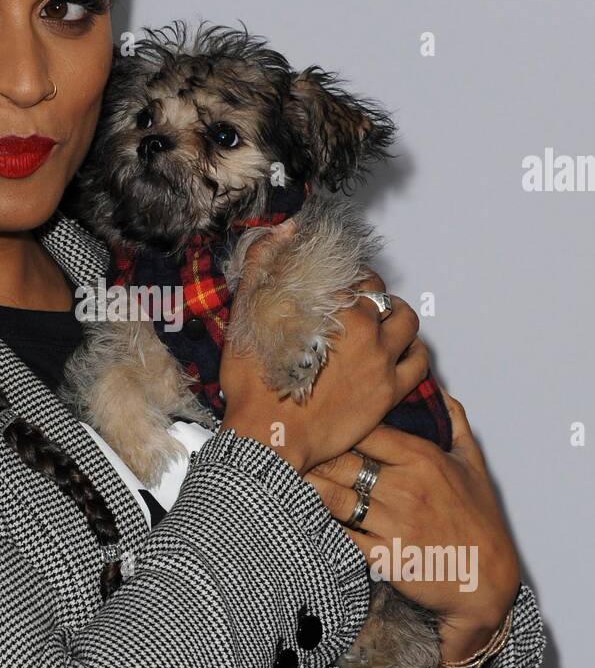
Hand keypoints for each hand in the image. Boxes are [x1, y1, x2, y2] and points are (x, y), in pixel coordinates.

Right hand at [219, 237, 429, 474]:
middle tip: (354, 306)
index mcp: (333, 304)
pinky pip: (419, 363)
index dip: (344, 276)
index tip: (336, 287)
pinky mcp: (389, 392)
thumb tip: (286, 230)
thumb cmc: (254, 383)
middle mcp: (365, 327)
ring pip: (406, 322)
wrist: (268, 437)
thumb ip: (264, 265)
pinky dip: (413, 352)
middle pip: (380, 293)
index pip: (351, 273)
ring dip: (396, 316)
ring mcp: (381, 360)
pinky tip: (398, 353)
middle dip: (369, 294)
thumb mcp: (247, 315)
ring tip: (381, 323)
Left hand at [303, 387, 520, 667]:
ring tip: (275, 476)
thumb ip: (456, 425)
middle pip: (341, 461)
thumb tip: (442, 394)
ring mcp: (393, 522)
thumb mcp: (474, 466)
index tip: (309, 421)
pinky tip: (295, 516)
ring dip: (304, 486)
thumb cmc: (481, 523)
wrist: (487, 581)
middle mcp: (404, 487)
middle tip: (277, 445)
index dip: (334, 425)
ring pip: (333, 497)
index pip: (365, 429)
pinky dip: (317, 524)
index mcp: (421, 459)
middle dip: (309, 454)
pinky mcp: (383, 556)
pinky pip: (340, 534)